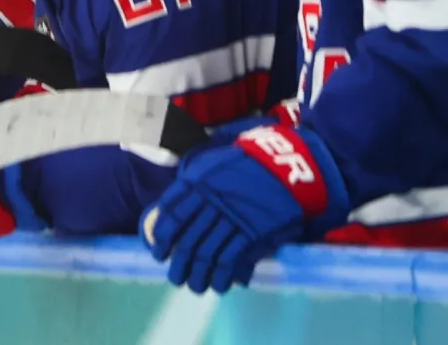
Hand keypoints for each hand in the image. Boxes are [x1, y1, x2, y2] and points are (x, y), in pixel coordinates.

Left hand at [142, 125, 347, 294]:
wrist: (288, 162)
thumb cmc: (249, 162)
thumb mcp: (215, 163)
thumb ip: (193, 183)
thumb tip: (172, 208)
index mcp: (198, 180)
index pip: (170, 213)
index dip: (161, 237)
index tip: (159, 252)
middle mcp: (210, 199)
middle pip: (186, 238)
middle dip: (178, 263)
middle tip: (175, 277)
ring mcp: (231, 216)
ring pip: (205, 252)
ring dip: (197, 274)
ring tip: (194, 286)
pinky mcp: (251, 230)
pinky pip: (229, 259)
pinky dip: (221, 276)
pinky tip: (219, 285)